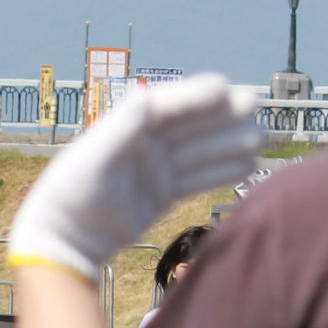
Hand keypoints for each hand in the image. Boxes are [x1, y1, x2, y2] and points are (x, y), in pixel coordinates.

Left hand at [6, 73, 263, 281]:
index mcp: (126, 127)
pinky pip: (197, 178)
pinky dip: (220, 171)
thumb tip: (147, 95)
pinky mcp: (161, 193)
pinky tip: (248, 164)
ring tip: (261, 136)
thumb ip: (122, 127)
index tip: (226, 88)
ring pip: (199, 151)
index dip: (196, 95)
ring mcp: (154, 168)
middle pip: (190, 124)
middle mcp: (143, 143)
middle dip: (222, 115)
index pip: (168, 105)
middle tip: (256, 104)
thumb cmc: (73, 195)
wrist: (66, 240)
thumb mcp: (95, 158)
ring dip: (228, 142)